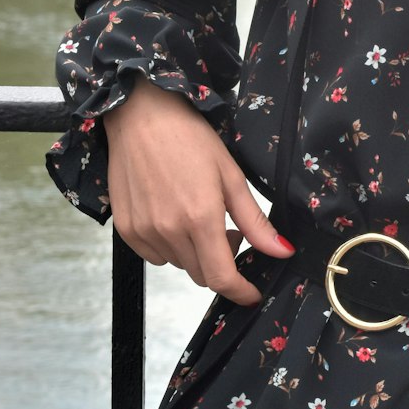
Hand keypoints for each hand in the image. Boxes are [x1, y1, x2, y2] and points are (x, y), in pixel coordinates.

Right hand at [105, 77, 294, 304]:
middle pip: (201, 274)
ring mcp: (143, 232)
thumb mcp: (231, 175)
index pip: (221, 278)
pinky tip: (172, 214)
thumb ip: (255, 221)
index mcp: (200, 218)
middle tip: (228, 229)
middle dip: (221, 262)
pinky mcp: (125, 230)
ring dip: (194, 252)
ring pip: (179, 264)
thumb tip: (283, 252)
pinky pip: (155, 255)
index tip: (251, 293)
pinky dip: (170, 245)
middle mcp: (168, 231)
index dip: (240, 292)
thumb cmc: (190, 138)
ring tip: (198, 214)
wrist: (140, 115)